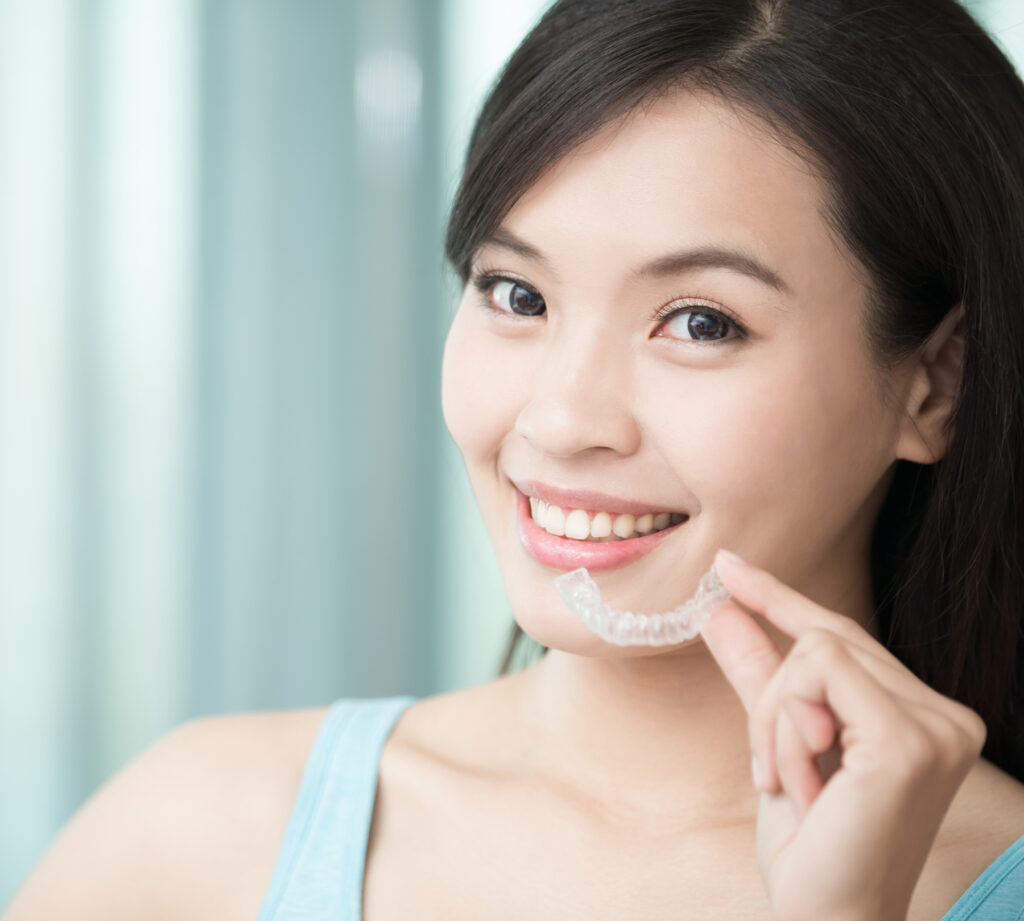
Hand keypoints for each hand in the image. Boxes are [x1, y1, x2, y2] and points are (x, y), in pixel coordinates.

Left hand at [700, 549, 986, 920]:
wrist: (827, 919)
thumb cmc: (811, 846)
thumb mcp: (777, 744)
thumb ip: (757, 674)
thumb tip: (719, 610)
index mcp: (924, 715)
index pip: (842, 636)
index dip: (780, 597)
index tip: (728, 566)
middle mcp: (945, 714)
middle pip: (823, 639)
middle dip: (771, 697)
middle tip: (765, 770)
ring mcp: (937, 726)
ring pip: (813, 651)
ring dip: (775, 720)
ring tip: (792, 785)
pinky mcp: (908, 740)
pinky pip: (816, 677)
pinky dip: (785, 730)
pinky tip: (803, 786)